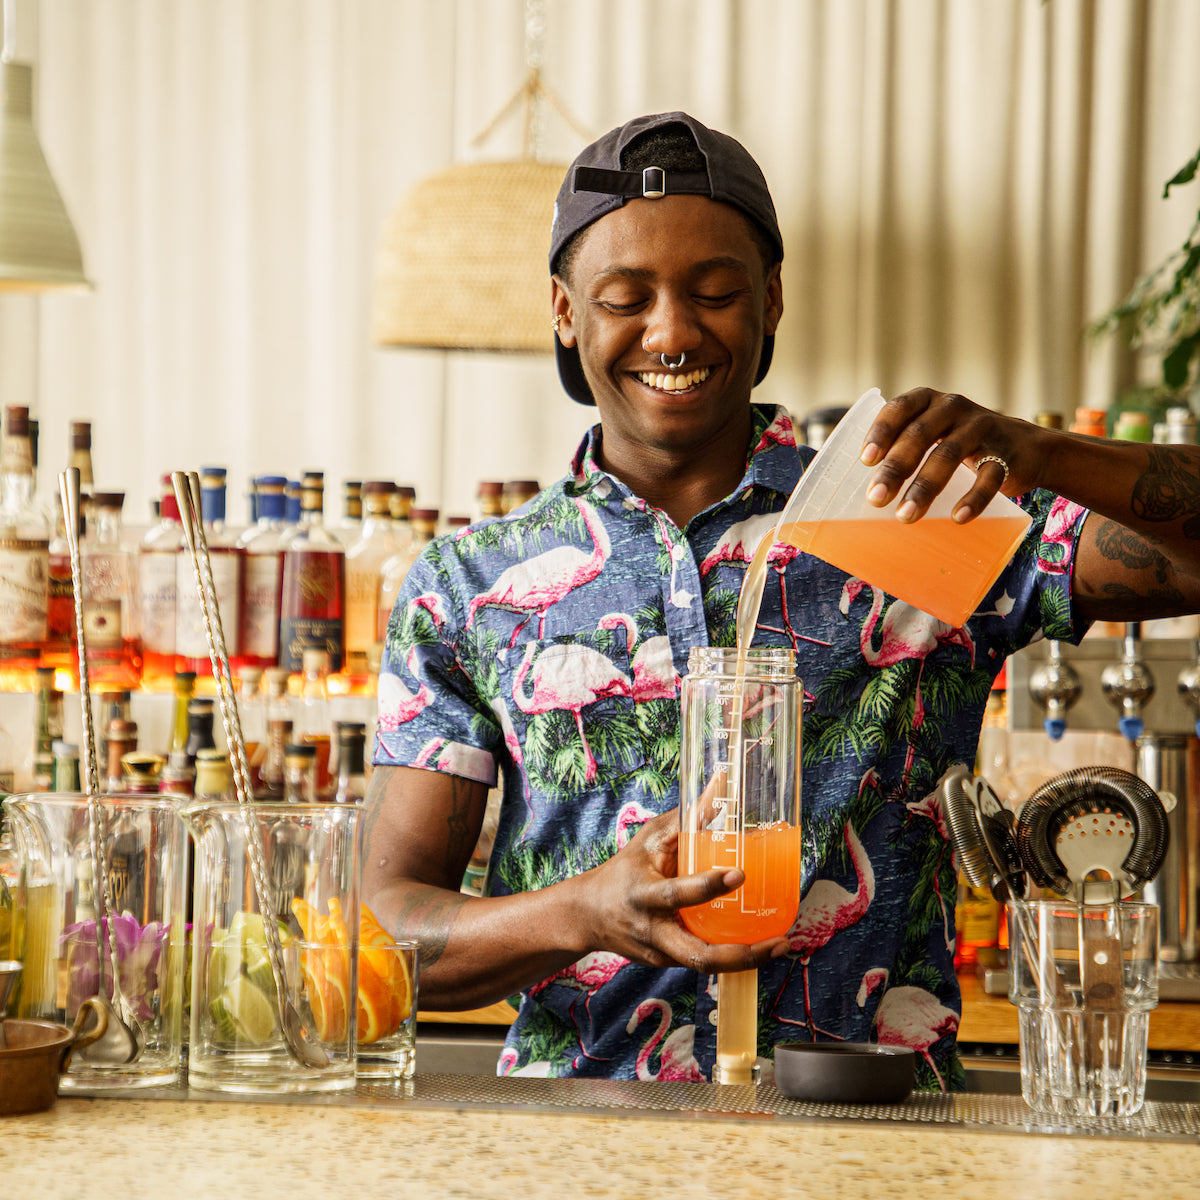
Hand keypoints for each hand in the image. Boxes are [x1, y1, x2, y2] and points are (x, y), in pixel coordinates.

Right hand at [582, 808, 790, 971]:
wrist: (587, 915)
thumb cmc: (624, 870)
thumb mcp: (649, 839)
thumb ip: (686, 817)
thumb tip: (720, 783)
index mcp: (645, 893)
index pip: (677, 893)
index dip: (707, 886)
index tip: (740, 874)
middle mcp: (653, 929)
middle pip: (698, 955)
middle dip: (740, 954)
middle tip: (777, 940)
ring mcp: (661, 952)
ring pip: (705, 966)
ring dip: (746, 960)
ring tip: (779, 945)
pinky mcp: (667, 964)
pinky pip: (703, 960)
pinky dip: (732, 955)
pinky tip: (759, 944)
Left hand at [858, 387, 1044, 523]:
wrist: (1026, 449)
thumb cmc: (961, 445)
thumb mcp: (933, 436)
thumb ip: (902, 450)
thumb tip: (858, 492)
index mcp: (928, 401)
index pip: (900, 408)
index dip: (881, 432)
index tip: (866, 460)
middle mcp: (953, 408)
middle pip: (920, 435)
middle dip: (896, 468)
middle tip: (876, 498)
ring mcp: (981, 428)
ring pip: (949, 454)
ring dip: (925, 487)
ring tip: (906, 516)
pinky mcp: (1006, 454)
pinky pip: (988, 476)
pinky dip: (973, 498)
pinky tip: (958, 517)